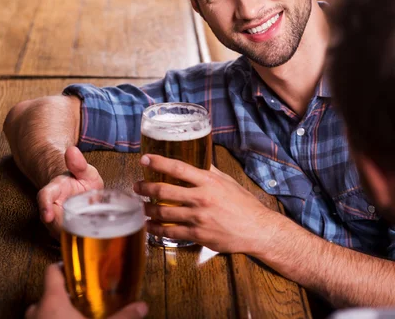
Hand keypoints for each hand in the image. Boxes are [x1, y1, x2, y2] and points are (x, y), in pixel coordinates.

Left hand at [25, 264, 147, 318]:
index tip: (79, 268)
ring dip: (56, 313)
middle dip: (65, 295)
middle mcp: (36, 310)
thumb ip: (123, 317)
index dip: (64, 266)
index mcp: (52, 301)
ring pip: (42, 312)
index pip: (52, 271)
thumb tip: (142, 306)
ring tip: (77, 317)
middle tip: (84, 298)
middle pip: (48, 293)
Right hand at [37, 146, 103, 237]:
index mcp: (54, 190)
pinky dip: (79, 241)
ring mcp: (55, 221)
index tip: (47, 216)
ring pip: (59, 233)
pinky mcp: (62, 232)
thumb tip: (73, 150)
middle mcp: (51, 208)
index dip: (44, 206)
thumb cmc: (81, 180)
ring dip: (74, 237)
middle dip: (64, 228)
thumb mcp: (85, 170)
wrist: (77, 191)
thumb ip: (79, 163)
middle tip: (85, 230)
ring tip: (91, 236)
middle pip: (51, 221)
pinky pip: (69, 239)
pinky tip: (93, 242)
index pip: (44, 197)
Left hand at [133, 154, 276, 253]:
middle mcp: (201, 198)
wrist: (257, 230)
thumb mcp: (227, 182)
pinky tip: (150, 226)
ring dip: (148, 209)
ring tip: (142, 206)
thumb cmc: (244, 204)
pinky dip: (156, 229)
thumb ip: (209, 171)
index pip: (178, 168)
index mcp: (208, 182)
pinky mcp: (197, 235)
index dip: (158, 162)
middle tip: (137, 186)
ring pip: (163, 213)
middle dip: (145, 188)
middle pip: (164, 190)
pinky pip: (170, 232)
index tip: (144, 159)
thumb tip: (196, 159)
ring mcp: (198, 218)